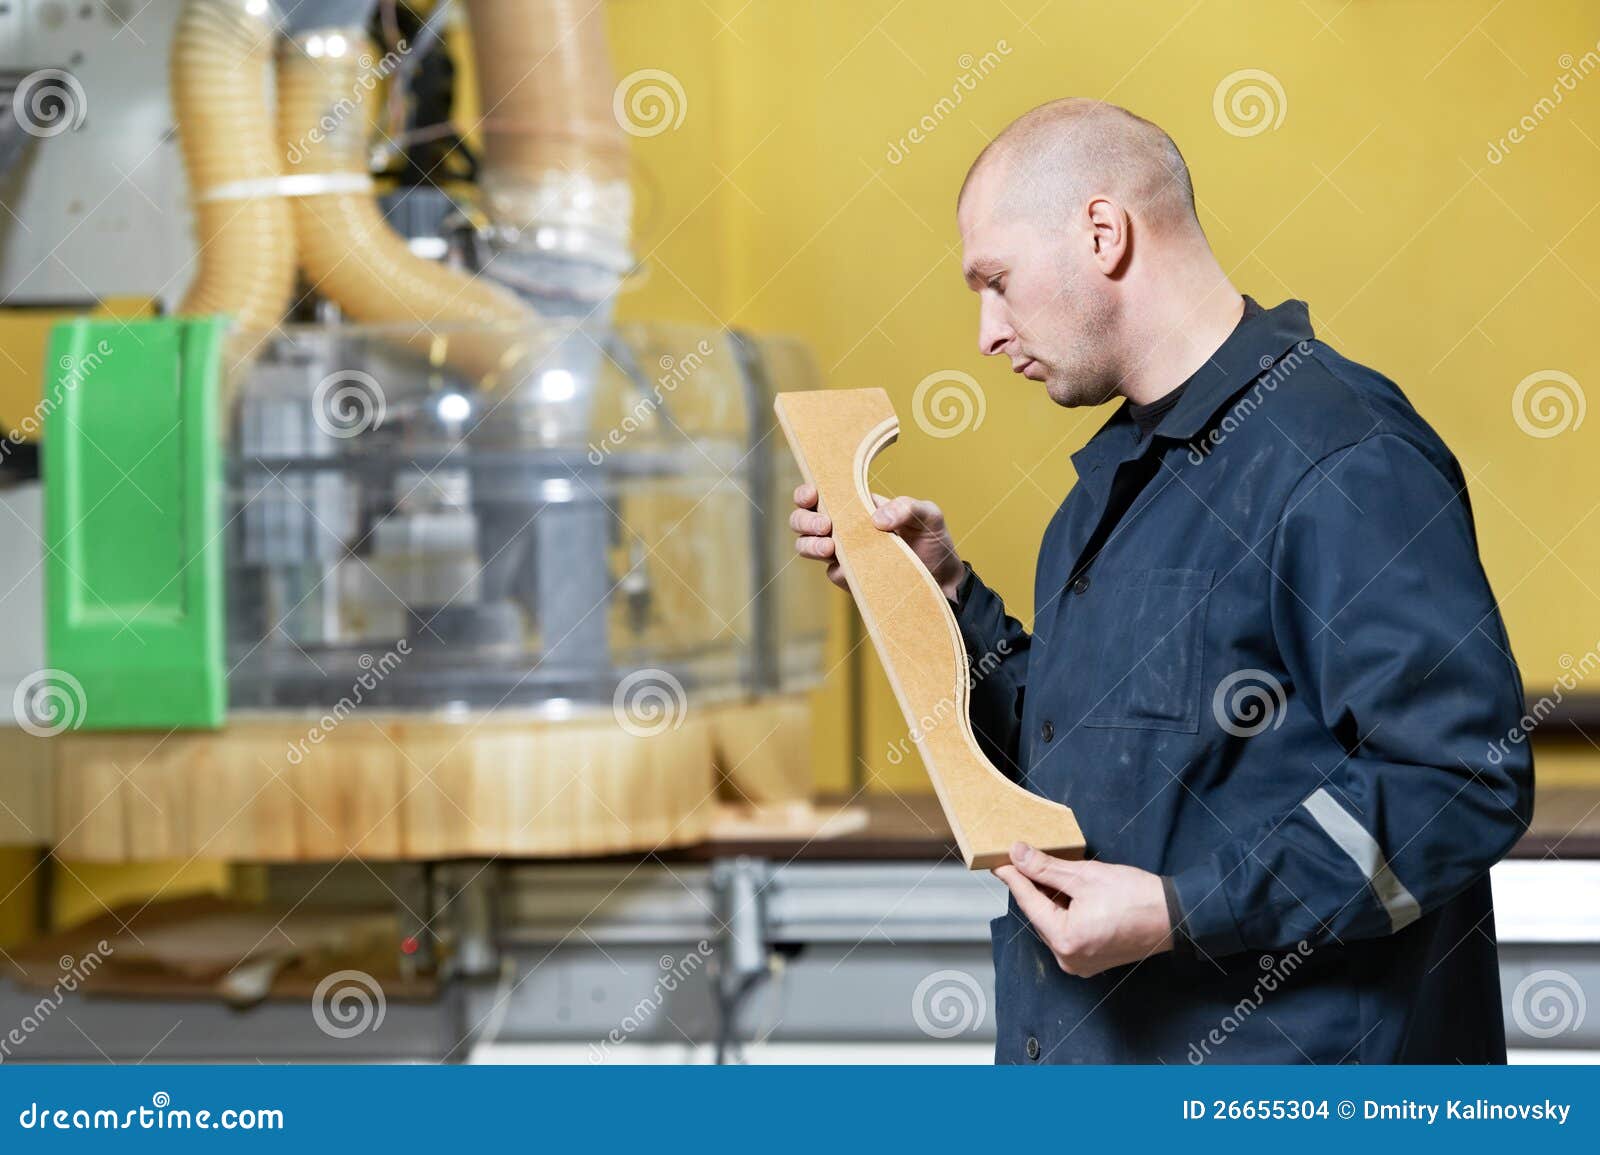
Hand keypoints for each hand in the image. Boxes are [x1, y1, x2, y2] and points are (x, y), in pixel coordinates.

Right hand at [791, 484, 964, 597]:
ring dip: (810, 545)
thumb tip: (877, 518)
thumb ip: (907, 507)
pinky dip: (837, 570)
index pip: (822, 493)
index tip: (812, 494)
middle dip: (804, 520)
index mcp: (857, 505)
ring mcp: (845, 553)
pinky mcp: (851, 578)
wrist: (943, 578)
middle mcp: (845, 527)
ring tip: (830, 547)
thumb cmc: (933, 539)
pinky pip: (833, 573)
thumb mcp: (928, 515)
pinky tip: (849, 569)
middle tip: (825, 526)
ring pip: (806, 546)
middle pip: (802, 519)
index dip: (806, 493)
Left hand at [993, 842, 1173, 977]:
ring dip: (1049, 900)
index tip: (999, 862)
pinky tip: (1067, 892)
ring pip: (1052, 924)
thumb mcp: (1084, 876)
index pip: (1029, 903)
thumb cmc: (1136, 897)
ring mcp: (1080, 963)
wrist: (1174, 916)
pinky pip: (1066, 933)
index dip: (1013, 878)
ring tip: (1050, 873)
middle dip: (1033, 888)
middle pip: (1039, 916)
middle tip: (1024, 861)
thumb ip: (1046, 867)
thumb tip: (1017, 854)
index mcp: (1066, 940)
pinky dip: (1063, 913)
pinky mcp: (1090, 961)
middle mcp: (1069, 959)